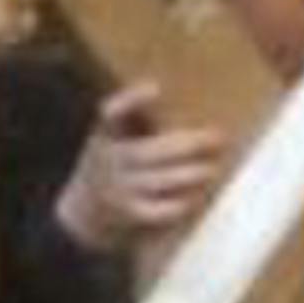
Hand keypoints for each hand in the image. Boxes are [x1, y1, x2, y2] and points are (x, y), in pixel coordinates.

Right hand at [51, 81, 230, 255]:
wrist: (85, 213)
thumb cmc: (115, 164)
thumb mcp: (114, 137)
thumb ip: (139, 118)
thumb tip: (185, 101)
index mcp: (107, 135)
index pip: (112, 114)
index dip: (131, 100)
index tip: (156, 88)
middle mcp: (110, 161)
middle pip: (150, 151)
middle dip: (188, 145)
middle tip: (218, 138)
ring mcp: (118, 190)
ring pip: (158, 181)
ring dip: (189, 175)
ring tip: (212, 169)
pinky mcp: (129, 214)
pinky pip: (158, 210)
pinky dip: (179, 204)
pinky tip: (196, 196)